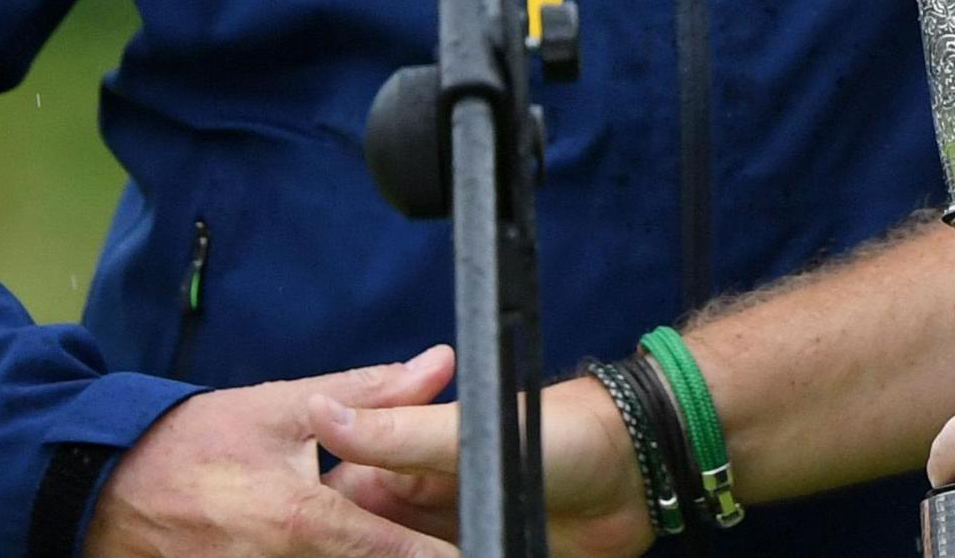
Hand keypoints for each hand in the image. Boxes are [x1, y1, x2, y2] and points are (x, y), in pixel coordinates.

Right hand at [84, 350, 456, 557]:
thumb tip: (440, 364)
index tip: (486, 548)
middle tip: (449, 542)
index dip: (442, 557)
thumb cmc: (186, 445)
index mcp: (298, 523)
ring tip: (388, 540)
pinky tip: (337, 547)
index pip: (394, 554)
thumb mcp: (278, 409)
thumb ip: (368, 392)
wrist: (94, 488)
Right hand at [313, 369, 656, 557]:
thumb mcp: (469, 432)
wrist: (641, 469)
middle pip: (375, 546)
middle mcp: (423, 510)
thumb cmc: (563, 432)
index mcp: (406, 468)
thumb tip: (320, 410)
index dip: (331, 532)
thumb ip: (397, 431)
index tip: (313, 545)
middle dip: (366, 553)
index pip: (346, 509)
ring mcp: (455, 542)